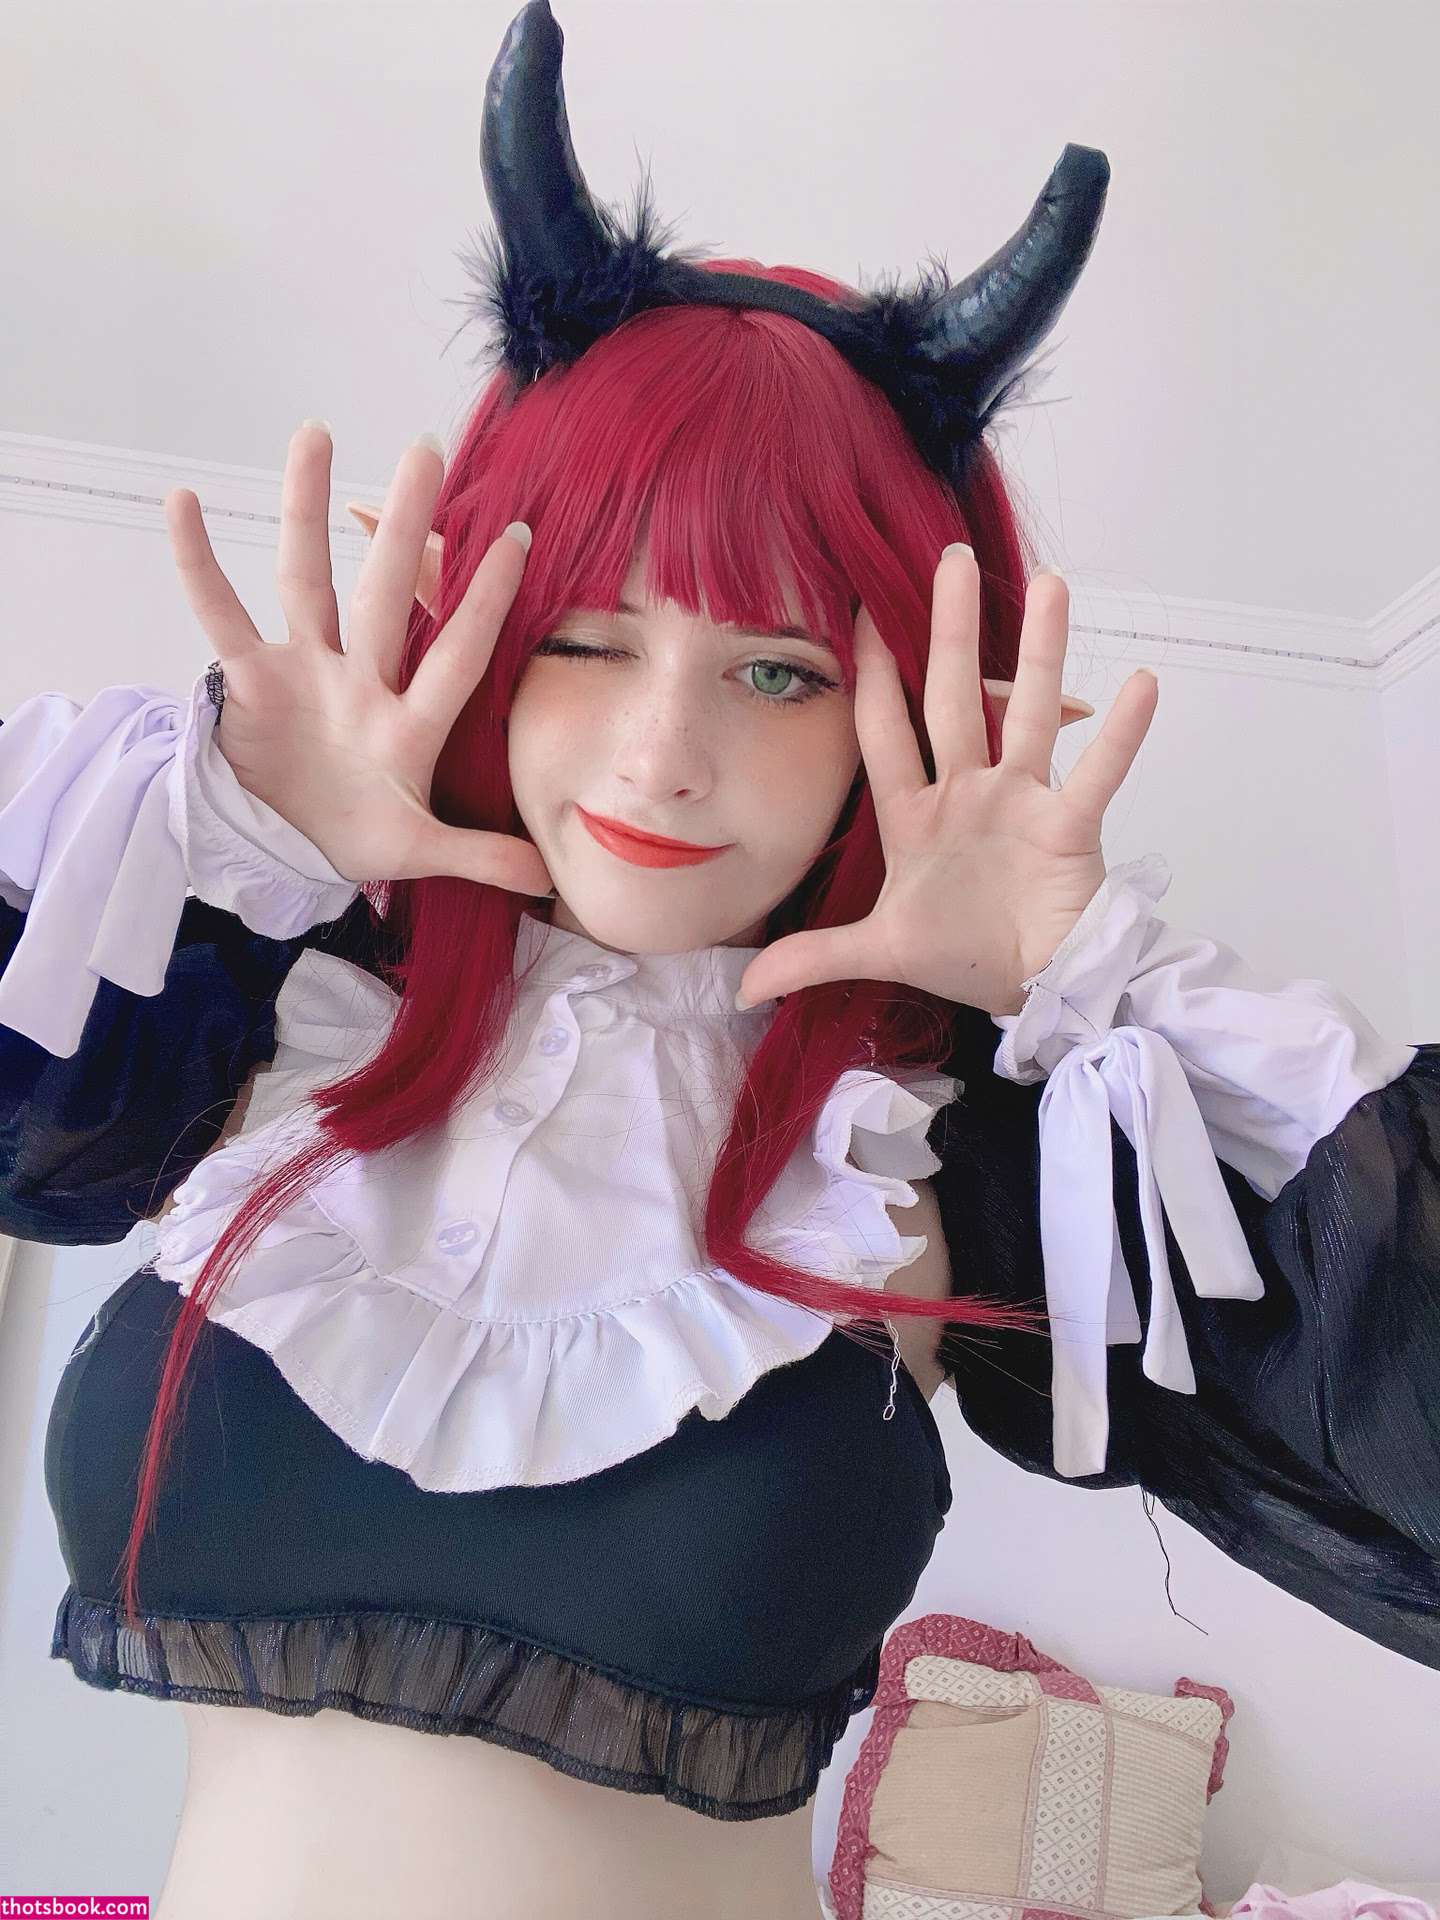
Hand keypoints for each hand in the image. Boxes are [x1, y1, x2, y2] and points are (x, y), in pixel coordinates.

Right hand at [163, 423, 554, 897]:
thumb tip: (546, 880)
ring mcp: (304, 672)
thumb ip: (477, 856)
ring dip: (308, 509)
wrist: (281, 853)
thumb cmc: (351, 840)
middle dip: (405, 524)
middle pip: (386, 590)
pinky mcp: (248, 682)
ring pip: (306, 577)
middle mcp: (360, 680)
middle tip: (427, 447)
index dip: (485, 598)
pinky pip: (220, 614)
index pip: (457, 650)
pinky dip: (199, 563)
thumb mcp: (415, 851)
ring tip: (316, 432)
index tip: (519, 535)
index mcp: (407, 721)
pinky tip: (184, 503)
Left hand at [735, 546, 1158, 1017]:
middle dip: (950, 631)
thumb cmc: (962, 955)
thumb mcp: (880, 950)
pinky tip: (1142, 683)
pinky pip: (1098, 774)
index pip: (885, 730)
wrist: (1034, 990)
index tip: (859, 611)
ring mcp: (1021, 802)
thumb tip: (744, 989)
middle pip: (955, 698)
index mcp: (914, 813)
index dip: (872, 675)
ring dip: (1042, 652)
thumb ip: (814, 955)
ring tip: (1049, 583)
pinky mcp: (1070, 826)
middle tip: (948, 558)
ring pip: (1031, 713)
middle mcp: (967, 791)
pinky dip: (1121, 734)